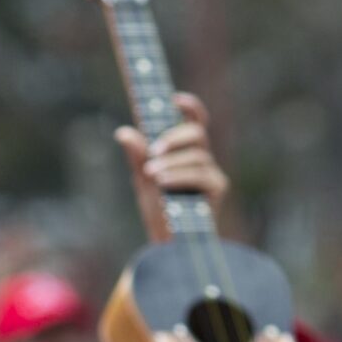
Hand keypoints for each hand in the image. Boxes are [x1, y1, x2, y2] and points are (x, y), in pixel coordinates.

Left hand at [115, 91, 229, 242]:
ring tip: (151, 173)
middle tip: (154, 149)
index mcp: (185, 151)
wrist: (169, 242)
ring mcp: (212, 172)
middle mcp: (202, 158)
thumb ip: (137, 156)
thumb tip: (123, 132)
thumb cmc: (159, 209)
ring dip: (172, 162)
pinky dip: (179, 175)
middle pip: (197, 132)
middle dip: (175, 136)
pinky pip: (200, 174)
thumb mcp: (143, 180)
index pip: (195, 121)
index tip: (174, 98)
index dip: (190, 106)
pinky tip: (163, 181)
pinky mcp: (218, 188)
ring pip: (197, 155)